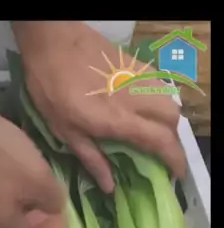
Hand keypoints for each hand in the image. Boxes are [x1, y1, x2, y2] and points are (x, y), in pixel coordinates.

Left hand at [12, 21, 186, 192]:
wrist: (52, 41)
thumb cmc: (51, 89)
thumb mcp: (64, 130)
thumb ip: (91, 158)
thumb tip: (110, 186)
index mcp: (117, 120)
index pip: (161, 141)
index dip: (174, 159)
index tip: (176, 173)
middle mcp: (135, 99)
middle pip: (173, 120)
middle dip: (172, 139)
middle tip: (159, 151)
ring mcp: (137, 78)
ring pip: (170, 100)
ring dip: (167, 118)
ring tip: (153, 129)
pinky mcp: (135, 64)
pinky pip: (160, 83)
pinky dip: (160, 98)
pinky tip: (145, 105)